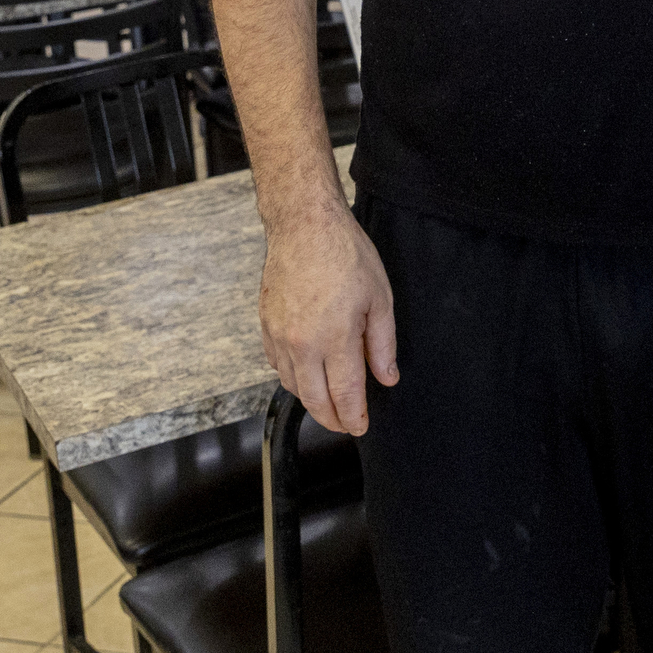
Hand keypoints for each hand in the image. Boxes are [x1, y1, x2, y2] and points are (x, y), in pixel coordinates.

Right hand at [259, 199, 397, 435]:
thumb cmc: (345, 254)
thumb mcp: (379, 297)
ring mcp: (279, 335)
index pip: (345, 394)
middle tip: (345, 423)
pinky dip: (292, 377)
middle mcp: (302, 343)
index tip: (360, 426)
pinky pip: (276, 364)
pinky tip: (306, 374)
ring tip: (328, 402)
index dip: (354, 417)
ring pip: (292, 385)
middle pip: (314, 400)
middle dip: (332, 419)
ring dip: (311, 399)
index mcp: (335, 338)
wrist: (303, 225)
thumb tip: (386, 377)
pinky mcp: (265, 325)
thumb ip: (382, 344)